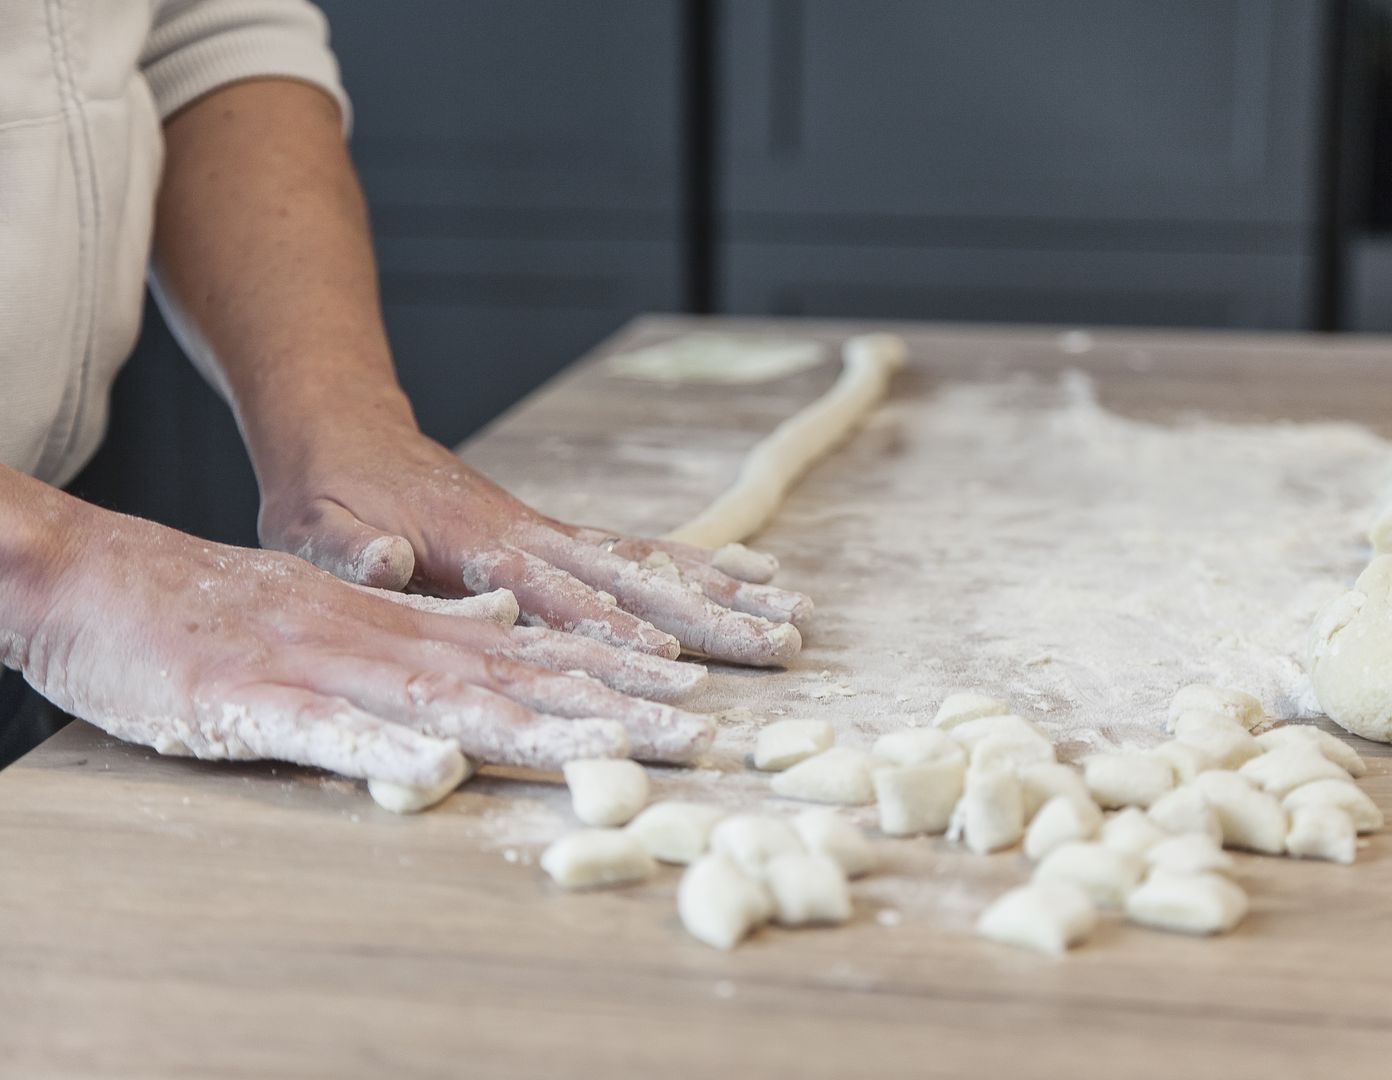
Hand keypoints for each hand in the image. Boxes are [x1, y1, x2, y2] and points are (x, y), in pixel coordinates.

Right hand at [5, 503, 717, 784]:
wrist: (110, 575)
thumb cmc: (228, 609)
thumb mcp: (353, 607)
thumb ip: (433, 618)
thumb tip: (514, 620)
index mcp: (414, 623)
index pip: (539, 646)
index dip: (620, 671)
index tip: (696, 696)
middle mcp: (395, 636)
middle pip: (525, 672)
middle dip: (619, 703)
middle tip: (703, 733)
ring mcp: (331, 665)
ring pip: (452, 694)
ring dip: (538, 722)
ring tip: (618, 746)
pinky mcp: (256, 698)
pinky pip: (330, 728)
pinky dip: (387, 746)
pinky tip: (440, 770)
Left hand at [255, 422, 811, 666]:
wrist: (347, 437)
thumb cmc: (328, 496)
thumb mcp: (313, 524)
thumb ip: (349, 548)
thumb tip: (382, 561)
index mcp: (479, 546)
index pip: (558, 593)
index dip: (614, 627)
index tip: (675, 660)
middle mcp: (535, 537)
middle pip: (636, 579)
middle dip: (712, 615)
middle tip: (781, 642)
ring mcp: (555, 534)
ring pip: (655, 564)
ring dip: (727, 592)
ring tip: (796, 615)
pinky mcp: (562, 538)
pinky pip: (644, 551)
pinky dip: (704, 564)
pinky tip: (758, 574)